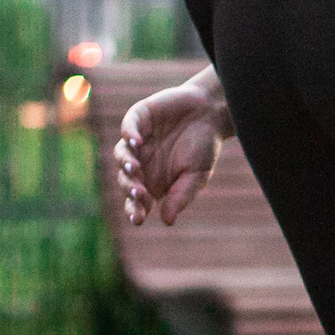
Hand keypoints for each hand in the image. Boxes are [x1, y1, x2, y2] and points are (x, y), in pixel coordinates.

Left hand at [115, 78, 228, 227]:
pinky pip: (128, 127)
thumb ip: (181, 196)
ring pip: (121, 154)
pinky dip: (129, 134)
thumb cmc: (205, 148)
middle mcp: (141, 162)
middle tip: (140, 193)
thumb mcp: (197, 176)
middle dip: (130, 188)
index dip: (135, 210)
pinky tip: (136, 142)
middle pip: (126, 180)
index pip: (137, 200)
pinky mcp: (139, 117)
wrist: (212, 113)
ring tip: (134, 168)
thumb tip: (167, 221)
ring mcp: (138, 140)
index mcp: (154, 181)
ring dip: (125, 162)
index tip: (138, 218)